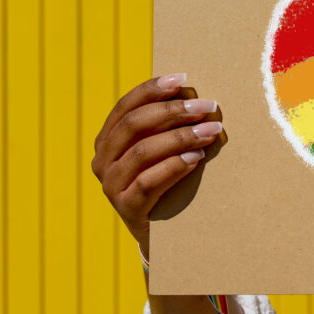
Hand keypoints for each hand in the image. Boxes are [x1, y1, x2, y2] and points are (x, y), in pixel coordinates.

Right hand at [91, 73, 221, 253]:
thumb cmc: (168, 182)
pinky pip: (147, 182)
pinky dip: (174, 166)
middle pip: (135, 125)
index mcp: (108, 140)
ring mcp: (111, 186)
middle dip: (173, 111)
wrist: (164, 235)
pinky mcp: (126, 208)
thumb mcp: (162, 151)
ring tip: (210, 132)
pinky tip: (196, 158)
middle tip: (208, 107)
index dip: (152, 89)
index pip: (126, 106)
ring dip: (180, 137)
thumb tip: (194, 95)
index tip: (182, 79)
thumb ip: (167, 126)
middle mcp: (102, 160)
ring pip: (143, 152)